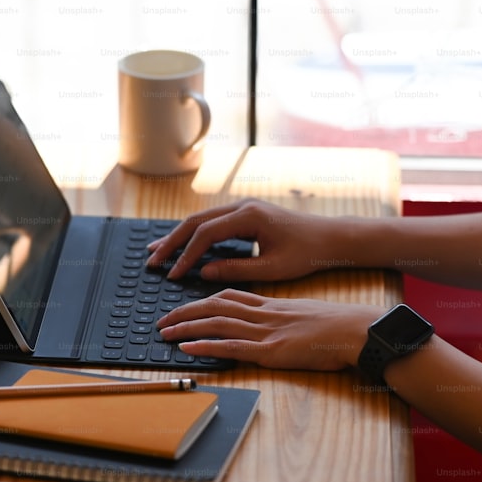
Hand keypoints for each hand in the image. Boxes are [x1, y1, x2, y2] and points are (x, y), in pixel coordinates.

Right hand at [146, 199, 341, 281]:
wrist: (329, 238)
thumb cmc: (306, 253)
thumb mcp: (273, 268)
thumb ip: (237, 270)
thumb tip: (204, 272)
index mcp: (248, 216)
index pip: (206, 234)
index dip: (187, 255)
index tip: (174, 275)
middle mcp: (242, 206)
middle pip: (196, 221)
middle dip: (172, 242)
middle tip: (152, 261)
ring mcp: (242, 207)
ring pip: (201, 219)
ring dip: (178, 236)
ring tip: (157, 251)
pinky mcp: (245, 214)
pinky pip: (212, 222)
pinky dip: (193, 234)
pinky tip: (181, 245)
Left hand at [156, 289, 383, 370]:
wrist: (355, 330)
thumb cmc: (337, 326)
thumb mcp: (305, 315)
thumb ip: (284, 318)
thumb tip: (274, 325)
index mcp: (271, 304)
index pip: (229, 296)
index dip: (203, 300)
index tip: (186, 305)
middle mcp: (263, 314)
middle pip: (214, 306)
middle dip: (184, 311)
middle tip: (163, 320)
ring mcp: (265, 331)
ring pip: (216, 323)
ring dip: (186, 327)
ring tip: (164, 332)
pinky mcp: (270, 351)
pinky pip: (231, 346)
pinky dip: (205, 345)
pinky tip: (186, 348)